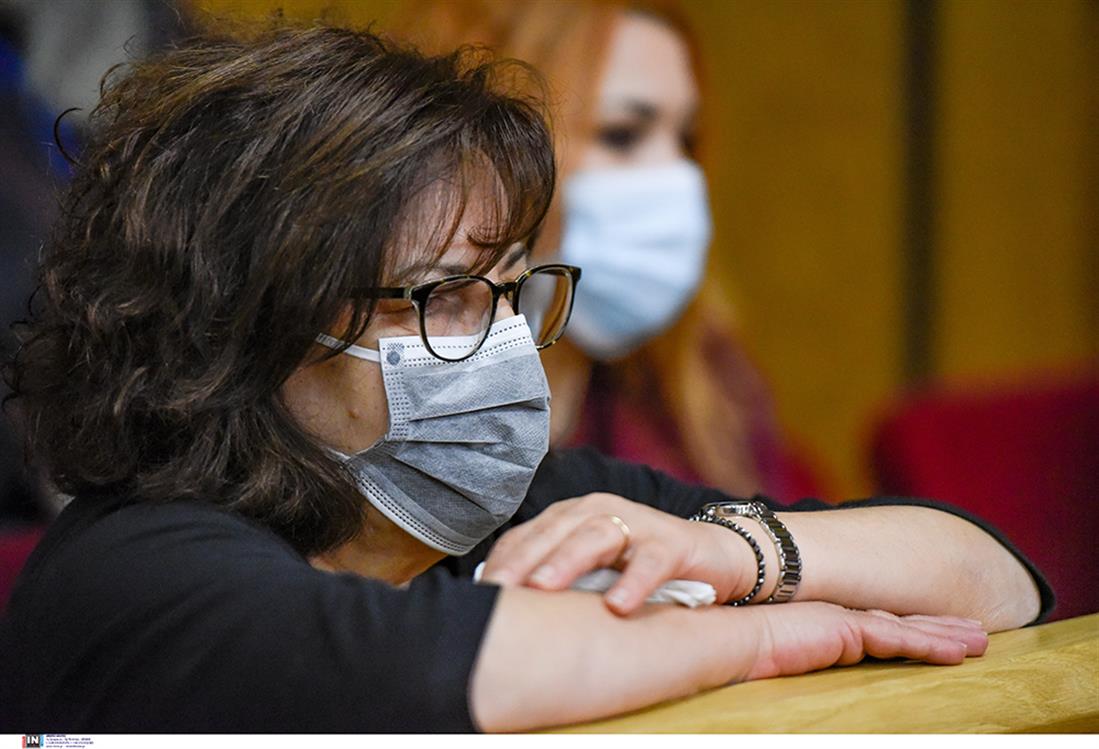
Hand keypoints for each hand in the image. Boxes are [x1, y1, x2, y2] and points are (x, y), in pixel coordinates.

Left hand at [479, 492, 755, 614]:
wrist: (715, 557)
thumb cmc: (641, 568)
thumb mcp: (594, 572)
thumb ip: (556, 579)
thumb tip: (502, 607)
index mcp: (573, 518)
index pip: (528, 536)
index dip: (503, 561)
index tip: (478, 592)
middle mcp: (600, 512)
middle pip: (554, 532)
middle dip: (522, 560)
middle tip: (496, 589)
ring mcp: (637, 523)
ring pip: (595, 537)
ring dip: (567, 561)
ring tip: (544, 588)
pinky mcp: (673, 542)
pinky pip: (650, 561)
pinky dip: (633, 582)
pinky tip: (617, 607)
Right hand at [743, 602, 989, 679]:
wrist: (725, 640)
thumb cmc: (741, 656)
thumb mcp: (781, 667)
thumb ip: (802, 667)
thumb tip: (807, 698)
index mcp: (824, 628)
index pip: (877, 630)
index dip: (911, 631)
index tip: (938, 635)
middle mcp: (838, 621)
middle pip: (901, 625)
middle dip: (940, 628)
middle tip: (977, 634)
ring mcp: (842, 621)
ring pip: (907, 630)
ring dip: (946, 635)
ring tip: (981, 641)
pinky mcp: (846, 628)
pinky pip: (897, 639)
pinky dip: (929, 645)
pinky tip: (957, 653)